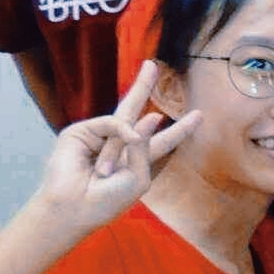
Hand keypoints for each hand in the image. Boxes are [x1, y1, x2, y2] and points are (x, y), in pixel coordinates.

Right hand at [33, 62, 200, 234]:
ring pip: (123, 122)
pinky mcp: (81, 131)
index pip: (163, 141)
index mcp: (137, 160)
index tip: (199, 115)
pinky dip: (118, 135)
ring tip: (104, 173)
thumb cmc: (108, 200)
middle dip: (143, 87)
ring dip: (118, 151)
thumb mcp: (138, 178)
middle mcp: (119, 145)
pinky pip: (111, 123)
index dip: (180, 129)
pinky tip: (111, 154)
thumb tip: (151, 115)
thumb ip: (146, 148)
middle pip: (135, 110)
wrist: (74, 208)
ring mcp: (98, 136)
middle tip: (153, 65)